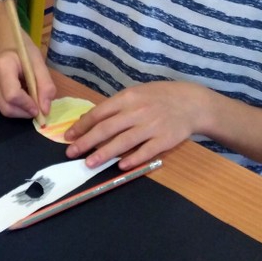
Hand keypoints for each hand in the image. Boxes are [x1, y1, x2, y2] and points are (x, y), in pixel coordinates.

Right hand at [0, 37, 56, 119]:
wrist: (8, 46)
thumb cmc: (25, 53)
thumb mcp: (40, 64)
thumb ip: (46, 86)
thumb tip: (45, 110)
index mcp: (2, 66)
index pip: (12, 95)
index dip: (27, 105)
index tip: (40, 108)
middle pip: (6, 107)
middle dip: (25, 112)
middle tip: (37, 107)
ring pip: (4, 110)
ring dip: (20, 110)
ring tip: (28, 96)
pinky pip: (0, 108)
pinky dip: (14, 107)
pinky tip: (19, 95)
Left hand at [64, 81, 201, 170]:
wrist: (192, 102)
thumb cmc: (159, 97)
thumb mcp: (136, 93)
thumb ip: (115, 106)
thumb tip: (89, 118)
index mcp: (128, 97)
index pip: (100, 113)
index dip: (82, 125)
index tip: (69, 136)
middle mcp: (138, 111)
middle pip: (107, 128)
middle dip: (86, 141)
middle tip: (71, 152)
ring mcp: (152, 126)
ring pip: (123, 142)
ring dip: (104, 154)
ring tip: (89, 163)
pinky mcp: (165, 140)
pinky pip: (146, 152)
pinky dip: (132, 159)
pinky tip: (120, 166)